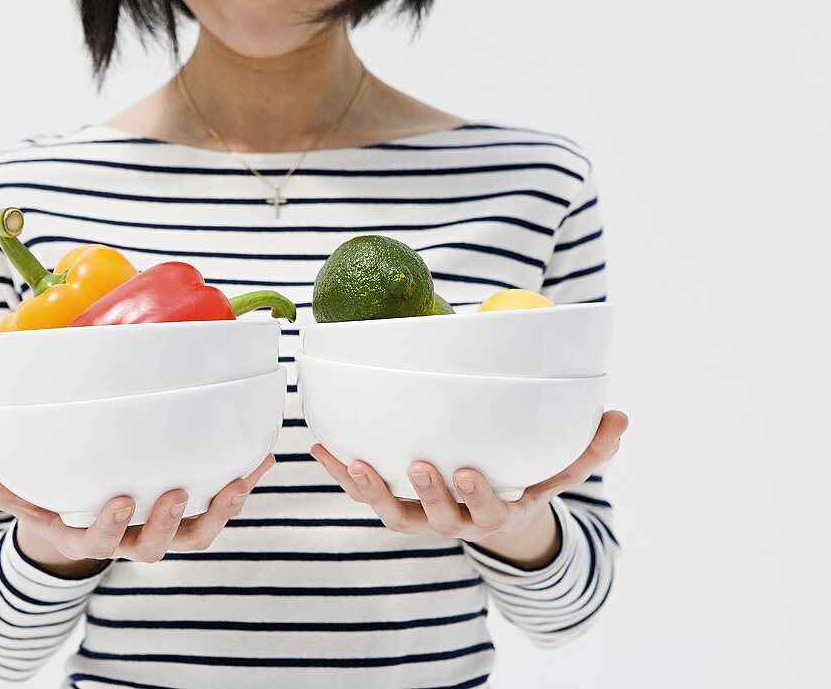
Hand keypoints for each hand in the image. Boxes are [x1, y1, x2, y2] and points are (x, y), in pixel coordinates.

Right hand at [0, 436, 274, 576]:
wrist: (84, 527)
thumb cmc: (52, 504)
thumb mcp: (19, 495)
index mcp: (92, 535)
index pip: (103, 540)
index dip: (113, 526)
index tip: (121, 498)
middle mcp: (133, 540)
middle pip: (158, 547)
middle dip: (171, 524)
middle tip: (179, 493)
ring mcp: (166, 530)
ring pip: (201, 535)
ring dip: (224, 509)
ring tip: (242, 479)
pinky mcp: (193, 514)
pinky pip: (223, 505)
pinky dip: (244, 482)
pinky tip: (263, 455)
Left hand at [311, 410, 627, 567]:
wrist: (490, 518)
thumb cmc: (524, 483)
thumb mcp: (557, 473)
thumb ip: (588, 449)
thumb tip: (621, 417)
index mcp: (493, 511)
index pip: (486, 510)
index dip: (476, 495)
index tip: (470, 471)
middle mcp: (452, 521)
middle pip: (435, 516)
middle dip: (427, 494)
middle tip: (418, 465)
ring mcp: (419, 517)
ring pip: (391, 511)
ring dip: (371, 488)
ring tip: (354, 461)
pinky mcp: (392, 506)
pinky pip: (363, 493)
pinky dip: (341, 472)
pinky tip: (318, 446)